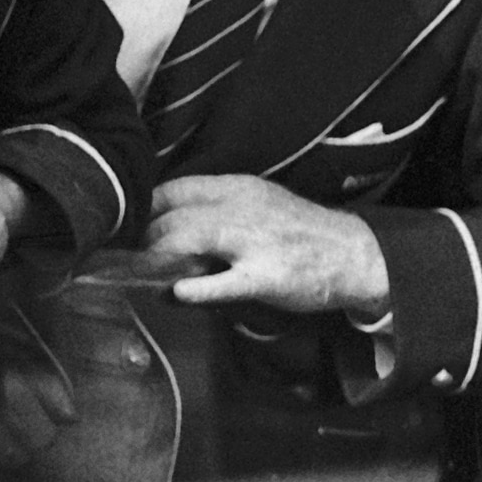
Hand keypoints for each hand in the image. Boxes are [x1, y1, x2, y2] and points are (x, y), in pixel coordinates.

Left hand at [140, 172, 393, 318]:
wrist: (355, 253)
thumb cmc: (299, 231)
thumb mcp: (257, 204)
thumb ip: (215, 209)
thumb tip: (165, 223)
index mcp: (237, 188)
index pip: (174, 190)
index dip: (144, 210)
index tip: (126, 227)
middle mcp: (243, 209)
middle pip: (175, 216)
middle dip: (143, 238)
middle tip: (126, 259)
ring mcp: (255, 242)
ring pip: (191, 238)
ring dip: (158, 257)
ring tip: (142, 274)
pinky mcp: (268, 276)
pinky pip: (223, 281)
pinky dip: (194, 288)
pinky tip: (175, 294)